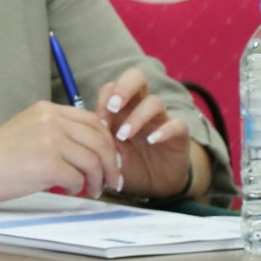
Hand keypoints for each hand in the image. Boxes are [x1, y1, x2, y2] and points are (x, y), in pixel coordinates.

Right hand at [0, 100, 119, 200]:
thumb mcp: (28, 131)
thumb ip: (57, 133)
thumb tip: (91, 151)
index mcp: (46, 110)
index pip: (92, 121)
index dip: (107, 141)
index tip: (110, 159)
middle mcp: (50, 120)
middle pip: (99, 140)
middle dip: (111, 163)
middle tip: (113, 180)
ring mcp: (50, 141)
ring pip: (93, 160)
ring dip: (99, 179)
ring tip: (94, 189)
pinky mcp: (48, 164)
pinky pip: (79, 178)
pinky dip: (80, 187)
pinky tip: (74, 191)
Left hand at [95, 67, 202, 198]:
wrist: (154, 183)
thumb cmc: (126, 161)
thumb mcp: (107, 150)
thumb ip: (97, 137)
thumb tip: (81, 127)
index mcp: (121, 107)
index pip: (112, 86)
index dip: (104, 98)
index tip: (98, 122)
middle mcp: (141, 107)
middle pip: (136, 77)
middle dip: (123, 88)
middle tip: (113, 107)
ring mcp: (161, 119)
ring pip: (154, 102)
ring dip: (137, 117)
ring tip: (124, 135)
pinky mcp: (179, 134)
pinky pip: (177, 124)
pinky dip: (164, 130)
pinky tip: (152, 140)